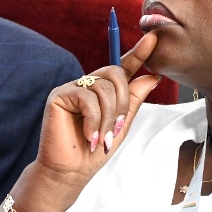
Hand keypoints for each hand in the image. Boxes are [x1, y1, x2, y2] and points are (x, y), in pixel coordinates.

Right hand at [35, 33, 161, 186]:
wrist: (71, 171)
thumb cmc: (95, 151)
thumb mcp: (122, 125)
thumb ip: (134, 100)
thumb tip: (152, 76)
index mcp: (104, 91)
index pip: (123, 68)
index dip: (138, 53)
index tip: (153, 39)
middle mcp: (88, 85)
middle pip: (115, 74)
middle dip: (123, 102)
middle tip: (118, 127)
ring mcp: (73, 88)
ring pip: (103, 88)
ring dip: (108, 117)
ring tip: (103, 137)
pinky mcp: (59, 95)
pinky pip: (87, 97)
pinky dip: (94, 120)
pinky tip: (90, 136)